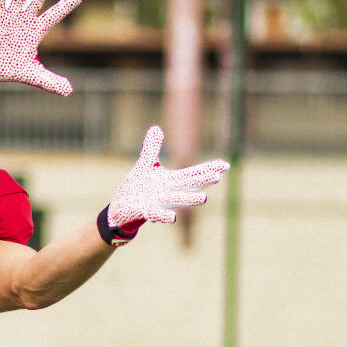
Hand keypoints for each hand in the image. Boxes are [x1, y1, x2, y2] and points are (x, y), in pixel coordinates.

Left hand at [100, 126, 229, 245]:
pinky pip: (156, 213)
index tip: (225, 165)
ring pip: (176, 200)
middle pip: (188, 185)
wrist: (122, 208)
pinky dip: (163, 215)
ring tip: (204, 198)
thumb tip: (156, 128)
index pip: (193, 174)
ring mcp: (158, 202)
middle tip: (218, 177)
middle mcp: (168, 192)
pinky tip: (173, 217)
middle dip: (202, 181)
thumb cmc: (138, 187)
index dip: (208, 169)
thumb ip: (152, 147)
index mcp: (171, 181)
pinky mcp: (145, 210)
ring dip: (189, 199)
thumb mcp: (146, 164)